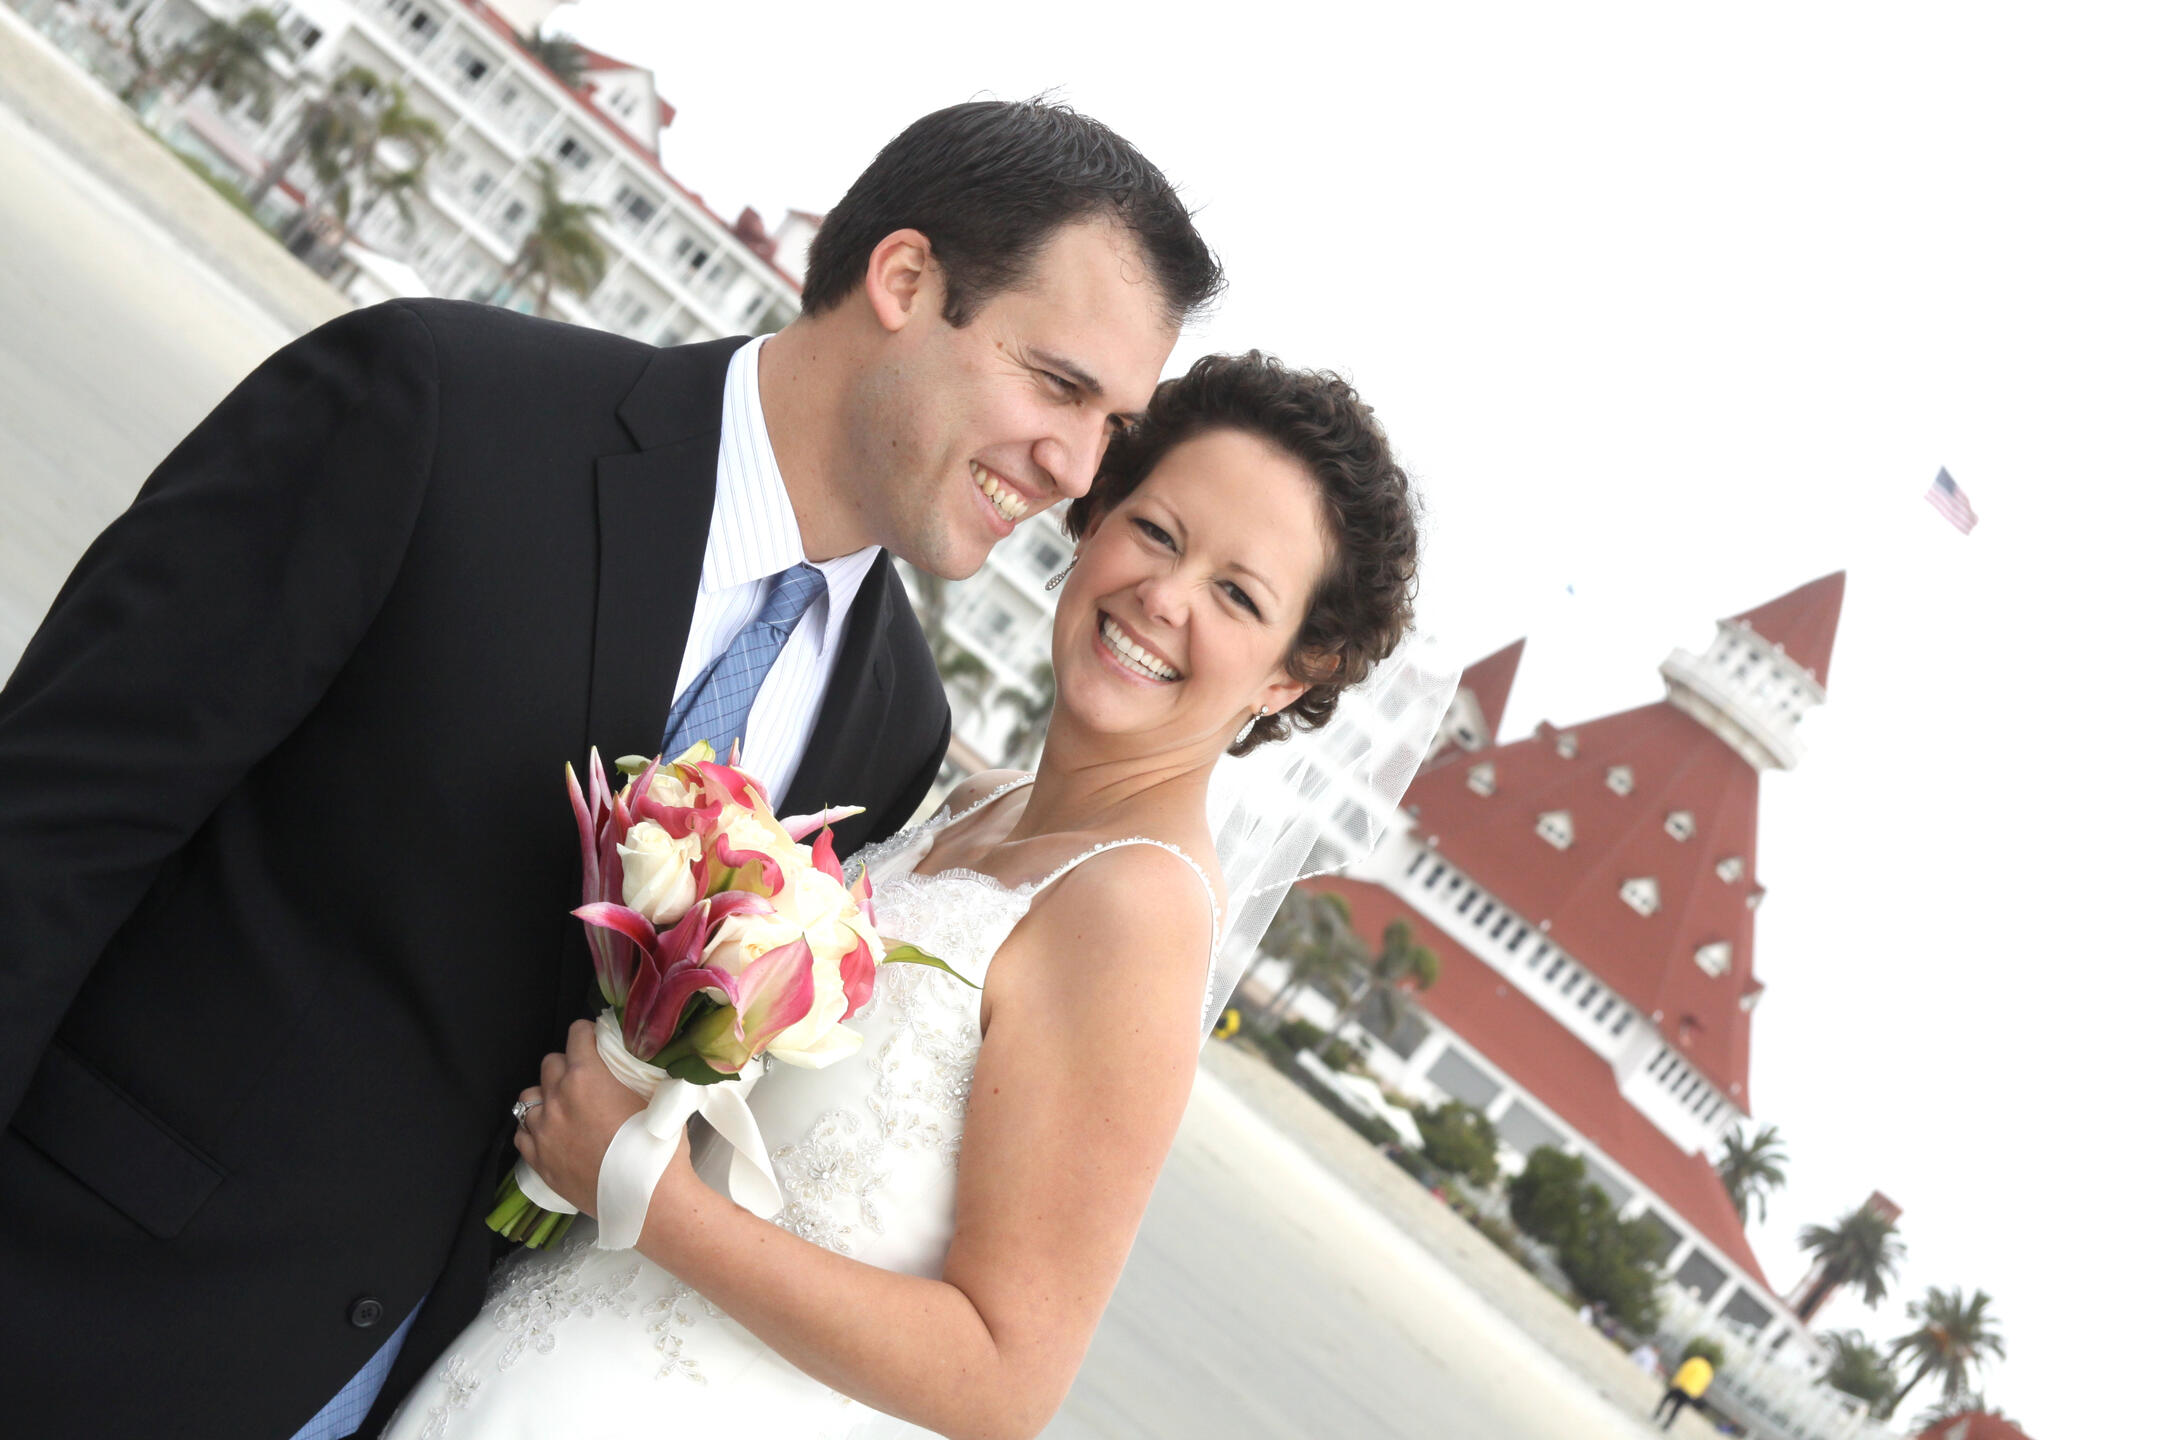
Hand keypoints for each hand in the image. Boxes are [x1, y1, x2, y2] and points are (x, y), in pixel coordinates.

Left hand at [510, 1019, 667, 1216]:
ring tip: (564, 1106)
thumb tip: (642, 1059)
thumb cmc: (660, 1147)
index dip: (588, 1034)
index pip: (576, 1035)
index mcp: (586, 1076)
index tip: (595, 1040)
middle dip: (567, 1064)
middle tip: (585, 1076)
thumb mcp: (657, 1097)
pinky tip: (551, 1133)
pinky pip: (522, 1134)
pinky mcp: (538, 1161)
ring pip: (529, 1098)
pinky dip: (534, 1129)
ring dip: (547, 1096)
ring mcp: (543, 1131)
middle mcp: (557, 1099)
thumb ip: (639, 1073)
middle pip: (550, 1063)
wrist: (649, 1199)